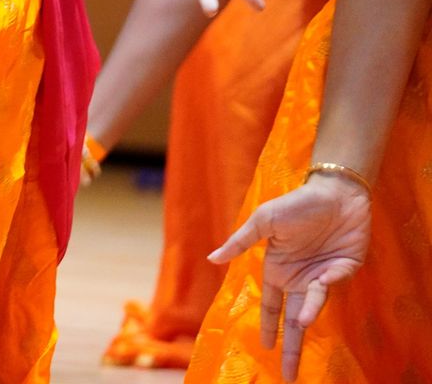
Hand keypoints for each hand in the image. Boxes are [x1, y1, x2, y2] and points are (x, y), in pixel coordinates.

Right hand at [209, 175, 371, 380]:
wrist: (334, 191)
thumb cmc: (295, 204)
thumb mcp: (262, 221)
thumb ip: (240, 243)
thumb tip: (211, 259)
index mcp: (278, 270)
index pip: (271, 307)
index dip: (268, 328)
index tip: (265, 349)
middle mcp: (300, 279)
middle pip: (294, 320)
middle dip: (290, 348)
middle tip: (288, 376)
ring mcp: (322, 276)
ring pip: (313, 306)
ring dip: (306, 319)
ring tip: (300, 329)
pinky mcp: (345, 269)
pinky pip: (333, 285)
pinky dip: (326, 288)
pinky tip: (320, 282)